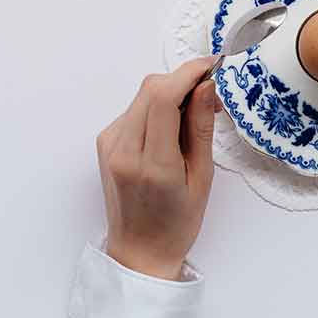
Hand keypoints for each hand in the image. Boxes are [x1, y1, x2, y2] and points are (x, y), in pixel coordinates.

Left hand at [95, 58, 216, 279]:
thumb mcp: (202, 177)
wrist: (139, 251)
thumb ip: (201, 127)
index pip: (163, 97)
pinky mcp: (105, 143)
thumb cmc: (177, 223)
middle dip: (183, 81)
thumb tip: (205, 85)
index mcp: (152, 164)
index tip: (213, 66)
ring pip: (142, 96)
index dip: (189, 73)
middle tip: (211, 97)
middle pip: (150, 89)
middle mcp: (123, 150)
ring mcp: (109, 145)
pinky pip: (134, 110)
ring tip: (195, 115)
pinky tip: (172, 127)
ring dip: (171, 93)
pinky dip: (157, 107)